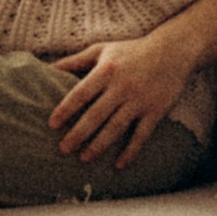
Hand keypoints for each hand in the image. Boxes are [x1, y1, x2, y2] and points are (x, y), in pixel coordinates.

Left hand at [47, 28, 189, 166]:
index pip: (81, 93)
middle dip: (78, 133)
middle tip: (63, 149)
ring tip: (84, 159)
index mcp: (105, 71)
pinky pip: (141, 135)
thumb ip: (73, 61)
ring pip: (116, 127)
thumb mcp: (101, 50)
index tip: (51, 124)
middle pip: (96, 114)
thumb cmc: (130, 51)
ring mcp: (139, 101)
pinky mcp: (155, 111)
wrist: (172, 51)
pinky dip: (130, 151)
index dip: (66, 109)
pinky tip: (118, 165)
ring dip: (99, 145)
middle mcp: (121, 87)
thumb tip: (44, 67)